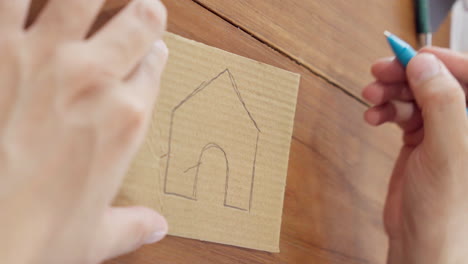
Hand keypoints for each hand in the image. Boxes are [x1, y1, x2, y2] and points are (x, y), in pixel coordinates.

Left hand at [0, 1, 167, 262]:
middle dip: (144, 13)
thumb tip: (156, 226)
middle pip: (136, 23)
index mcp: (125, 119)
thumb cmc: (34, 241)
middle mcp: (93, 78)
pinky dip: (20, 1)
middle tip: (142, 8)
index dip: (155, 57)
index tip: (153, 53)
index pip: (153, 68)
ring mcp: (41, 56)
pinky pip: (10, 1)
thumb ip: (132, 225)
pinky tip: (28, 4)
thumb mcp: (95, 238)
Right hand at [363, 48, 467, 263]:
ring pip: (416, 94)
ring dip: (391, 92)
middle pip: (436, 80)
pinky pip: (402, 112)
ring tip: (371, 97)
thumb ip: (441, 103)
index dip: (439, 60)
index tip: (409, 55)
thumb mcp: (447, 151)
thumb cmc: (446, 209)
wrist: (421, 241)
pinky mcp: (420, 139)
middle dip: (406, 74)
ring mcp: (442, 130)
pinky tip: (373, 117)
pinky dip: (385, 110)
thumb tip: (424, 64)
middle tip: (379, 72)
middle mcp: (466, 122)